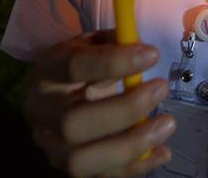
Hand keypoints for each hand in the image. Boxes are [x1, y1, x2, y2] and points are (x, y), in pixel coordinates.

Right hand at [22, 30, 175, 176]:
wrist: (59, 94)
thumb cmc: (84, 66)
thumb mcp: (95, 44)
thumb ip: (117, 44)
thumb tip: (146, 53)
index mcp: (47, 72)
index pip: (74, 67)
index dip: (114, 62)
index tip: (152, 54)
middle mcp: (41, 112)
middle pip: (72, 124)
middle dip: (124, 110)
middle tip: (161, 89)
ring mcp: (50, 145)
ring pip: (80, 160)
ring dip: (130, 145)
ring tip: (166, 125)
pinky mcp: (67, 167)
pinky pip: (99, 177)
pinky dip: (134, 167)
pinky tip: (162, 152)